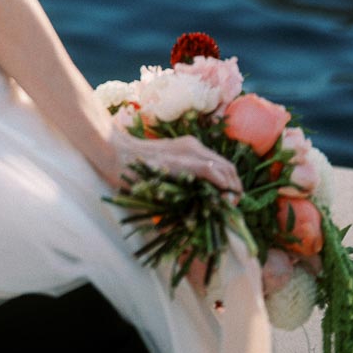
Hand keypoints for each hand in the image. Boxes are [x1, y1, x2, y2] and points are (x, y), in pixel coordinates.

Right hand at [114, 134, 241, 196]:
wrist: (117, 154)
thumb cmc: (132, 166)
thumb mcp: (161, 172)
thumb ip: (176, 182)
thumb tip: (189, 206)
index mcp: (188, 147)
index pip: (218, 163)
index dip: (228, 182)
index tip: (227, 200)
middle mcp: (193, 146)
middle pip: (228, 166)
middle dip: (235, 187)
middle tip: (233, 205)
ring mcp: (190, 152)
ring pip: (226, 169)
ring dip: (233, 188)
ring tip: (230, 206)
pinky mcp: (186, 161)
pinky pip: (215, 173)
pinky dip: (223, 187)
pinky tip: (223, 199)